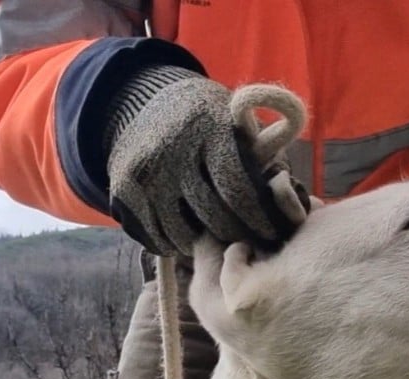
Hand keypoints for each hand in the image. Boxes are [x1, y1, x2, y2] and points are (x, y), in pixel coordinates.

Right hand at [106, 74, 304, 255]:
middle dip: (235, 235)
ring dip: (203, 245)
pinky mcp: (124, 189)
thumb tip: (285, 191)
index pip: (238, 187)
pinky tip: (186, 241)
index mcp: (209, 128)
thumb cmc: (206, 120)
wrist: (142, 103)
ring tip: (216, 243)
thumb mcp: (234, 120)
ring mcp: (145, 171)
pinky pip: (154, 236)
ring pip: (183, 234)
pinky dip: (173, 245)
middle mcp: (174, 149)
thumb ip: (262, 149)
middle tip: (246, 245)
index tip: (269, 233)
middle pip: (213, 215)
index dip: (258, 217)